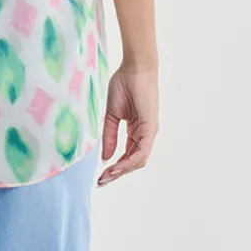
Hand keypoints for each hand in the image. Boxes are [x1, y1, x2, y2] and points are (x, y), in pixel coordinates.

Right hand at [97, 63, 158, 185]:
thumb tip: (106, 157)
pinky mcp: (150, 128)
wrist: (134, 68)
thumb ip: (109, 136)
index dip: (115, 167)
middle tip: (101, 182)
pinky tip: (116, 167)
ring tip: (106, 176)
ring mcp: (149, 132)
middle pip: (134, 162)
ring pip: (138, 160)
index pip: (127, 155)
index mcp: (137, 131)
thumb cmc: (123, 85)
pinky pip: (141, 151)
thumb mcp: (111, 115)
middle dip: (117, 174)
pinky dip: (128, 161)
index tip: (100, 175)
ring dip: (122, 171)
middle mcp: (145, 134)